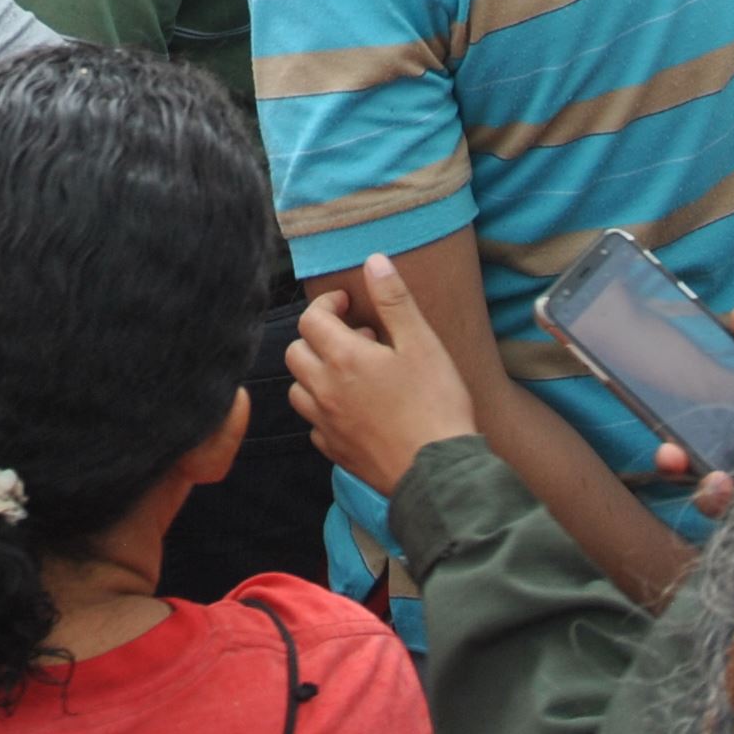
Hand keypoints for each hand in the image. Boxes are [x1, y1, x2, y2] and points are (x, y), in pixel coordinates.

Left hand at [283, 252, 481, 498]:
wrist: (437, 472)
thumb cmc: (435, 404)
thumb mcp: (422, 343)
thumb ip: (394, 300)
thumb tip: (375, 262)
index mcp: (343, 358)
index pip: (311, 319)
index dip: (327, 304)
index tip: (348, 304)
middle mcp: (325, 390)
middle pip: (296, 352)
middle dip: (318, 337)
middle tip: (355, 338)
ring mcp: (326, 424)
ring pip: (298, 389)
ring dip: (316, 373)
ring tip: (351, 372)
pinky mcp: (335, 451)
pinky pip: (314, 424)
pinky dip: (325, 409)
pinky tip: (354, 408)